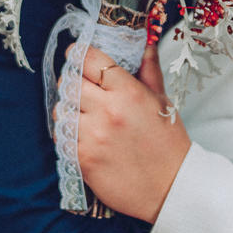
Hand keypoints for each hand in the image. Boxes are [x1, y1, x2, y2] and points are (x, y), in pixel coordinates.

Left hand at [76, 45, 189, 223]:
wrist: (171, 188)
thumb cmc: (168, 143)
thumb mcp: (162, 101)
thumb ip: (149, 71)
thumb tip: (145, 44)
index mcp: (129, 91)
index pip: (89, 59)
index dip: (79, 54)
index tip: (77, 54)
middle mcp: (108, 110)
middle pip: (70, 81)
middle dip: (72, 81)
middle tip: (80, 86)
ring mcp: (93, 135)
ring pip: (61, 109)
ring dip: (68, 108)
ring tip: (81, 113)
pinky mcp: (83, 158)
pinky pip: (61, 136)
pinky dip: (67, 133)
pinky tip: (81, 135)